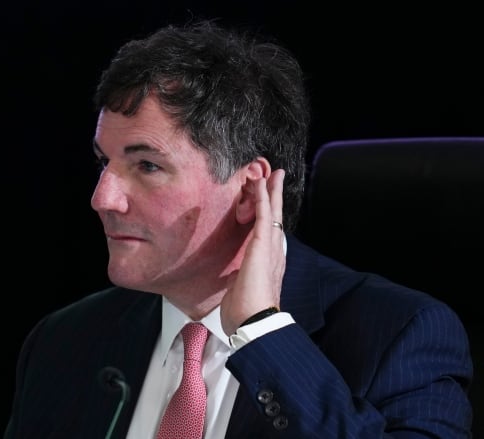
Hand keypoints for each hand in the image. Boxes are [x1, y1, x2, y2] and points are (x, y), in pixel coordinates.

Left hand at [220, 169, 285, 334]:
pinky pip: (264, 215)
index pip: (269, 234)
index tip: (268, 203)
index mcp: (269, 265)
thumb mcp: (240, 293)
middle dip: (275, 197)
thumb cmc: (245, 314)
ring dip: (270, 192)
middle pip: (275, 218)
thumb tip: (233, 283)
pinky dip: (263, 197)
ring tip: (270, 174)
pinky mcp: (262, 245)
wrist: (253, 322)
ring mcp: (269, 248)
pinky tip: (262, 184)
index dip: (270, 216)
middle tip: (275, 178)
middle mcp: (273, 254)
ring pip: (272, 212)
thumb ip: (239, 283)